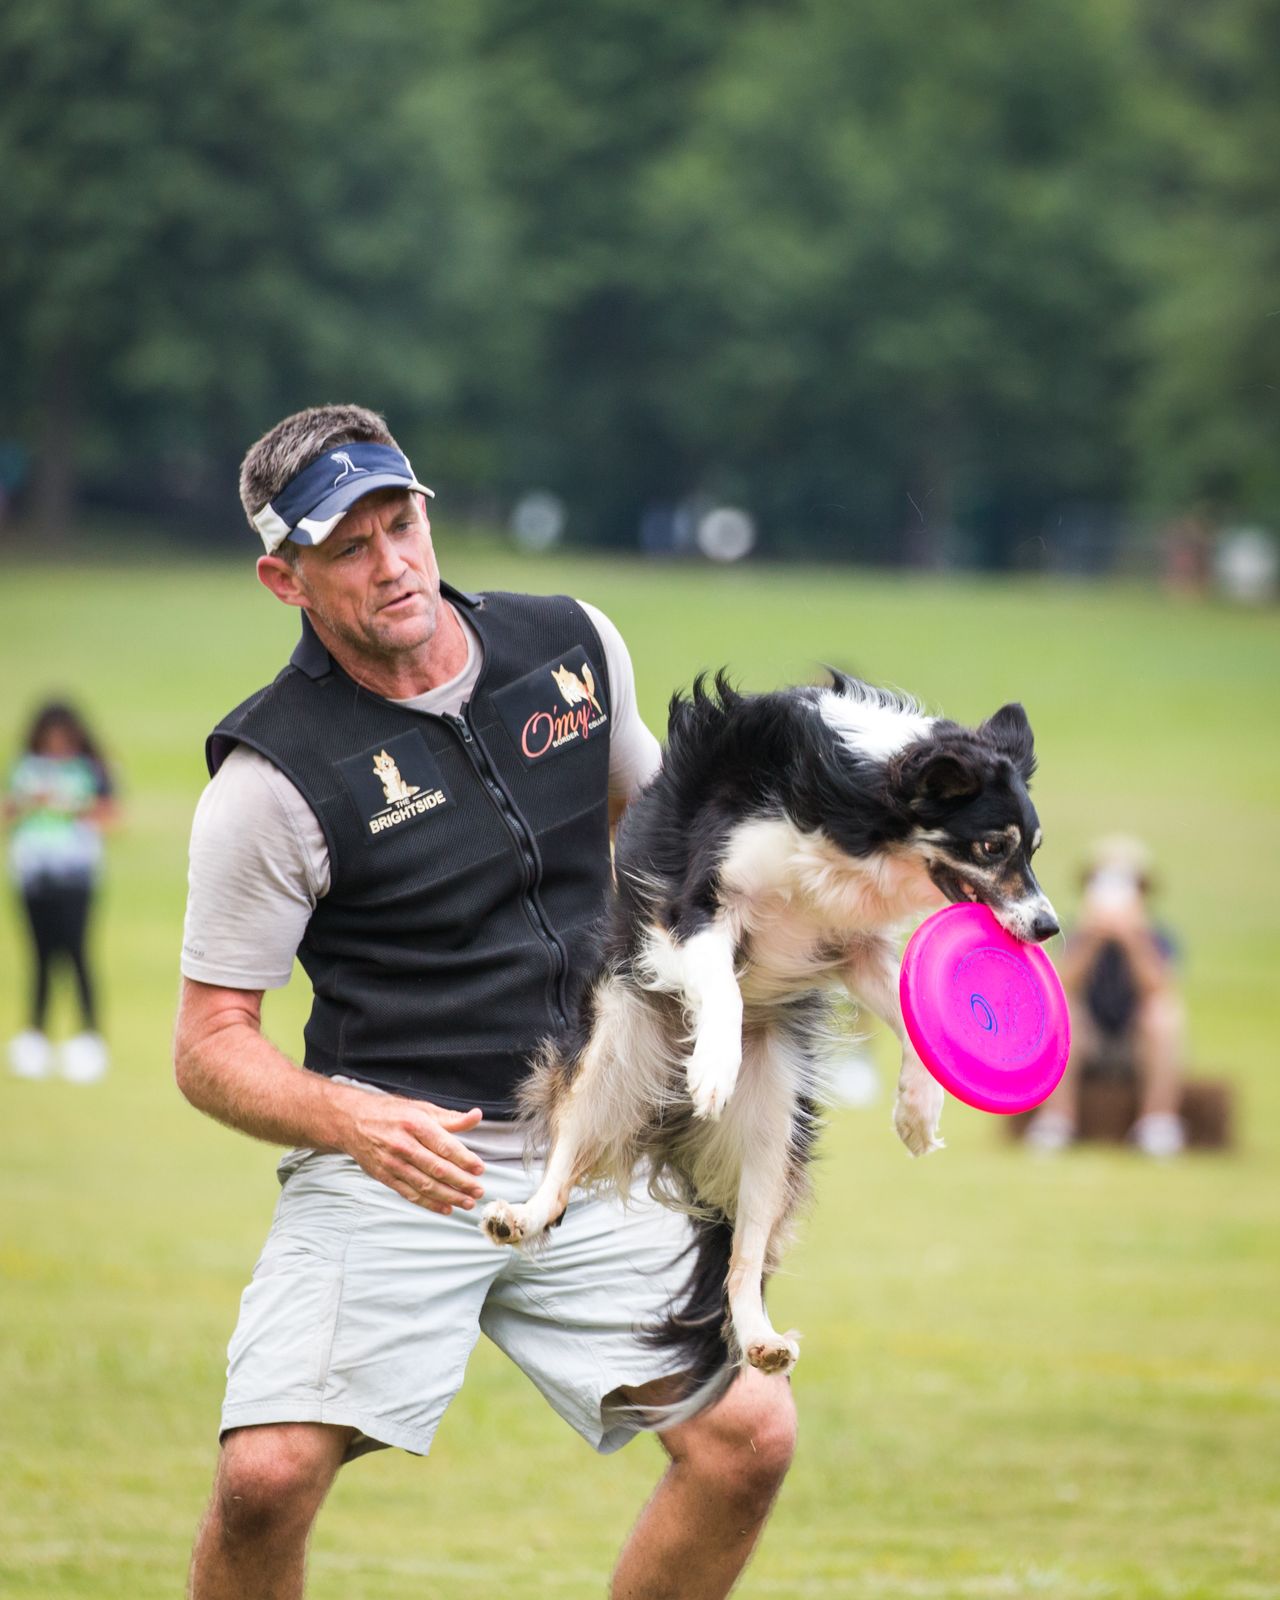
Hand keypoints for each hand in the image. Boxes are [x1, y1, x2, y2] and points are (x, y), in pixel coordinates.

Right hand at [343, 1094, 485, 1214]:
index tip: (480, 1169)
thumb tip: (477, 1116)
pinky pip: (409, 1194)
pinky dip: (429, 1203)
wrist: (352, 1121)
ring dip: (449, 1196)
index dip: (465, 1159)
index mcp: (415, 1124)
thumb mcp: (421, 1108)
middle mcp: (403, 1145)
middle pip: (437, 1168)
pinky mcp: (384, 1176)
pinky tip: (446, 1208)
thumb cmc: (391, 1113)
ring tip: (467, 1202)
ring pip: (425, 1185)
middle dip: (461, 1182)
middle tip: (478, 1190)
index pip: (445, 1146)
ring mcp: (392, 1163)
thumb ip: (450, 1118)